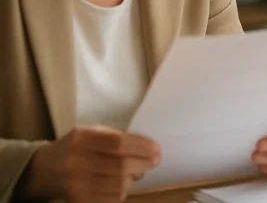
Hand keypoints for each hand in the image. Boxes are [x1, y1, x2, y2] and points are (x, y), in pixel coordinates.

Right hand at [17, 126, 159, 202]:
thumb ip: (117, 137)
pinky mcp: (78, 200)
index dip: (142, 147)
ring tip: (137, 172)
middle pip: (120, 166)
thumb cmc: (77, 147)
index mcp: (83, 138)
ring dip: (134, 178)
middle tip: (155, 161)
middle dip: (144, 164)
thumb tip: (149, 149)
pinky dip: (122, 191)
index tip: (157, 149)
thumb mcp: (92, 133)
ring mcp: (75, 184)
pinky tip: (124, 184)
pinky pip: (110, 199)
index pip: (118, 143)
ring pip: (117, 185)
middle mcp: (77, 161)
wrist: (45, 169)